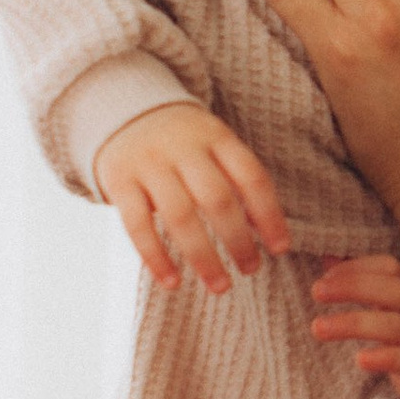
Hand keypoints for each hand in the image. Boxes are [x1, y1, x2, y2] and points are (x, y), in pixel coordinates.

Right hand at [94, 101, 289, 292]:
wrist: (121, 112)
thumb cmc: (183, 143)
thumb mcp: (214, 146)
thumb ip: (238, 181)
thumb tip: (266, 232)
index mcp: (216, 137)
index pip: (251, 177)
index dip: (269, 214)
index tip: (280, 248)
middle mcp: (183, 148)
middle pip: (217, 198)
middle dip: (238, 240)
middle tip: (251, 270)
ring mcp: (149, 164)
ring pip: (180, 216)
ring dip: (203, 257)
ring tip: (220, 286)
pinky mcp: (119, 182)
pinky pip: (137, 225)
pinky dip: (156, 258)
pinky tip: (172, 283)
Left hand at [310, 251, 399, 398]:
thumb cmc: (396, 338)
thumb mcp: (376, 307)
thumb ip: (354, 280)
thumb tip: (327, 256)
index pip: (389, 267)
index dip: (357, 268)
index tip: (325, 277)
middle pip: (394, 290)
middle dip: (353, 287)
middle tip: (316, 291)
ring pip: (395, 326)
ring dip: (353, 323)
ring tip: (317, 328)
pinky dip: (386, 358)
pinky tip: (360, 360)